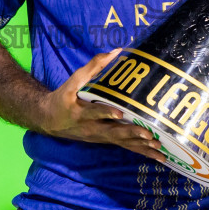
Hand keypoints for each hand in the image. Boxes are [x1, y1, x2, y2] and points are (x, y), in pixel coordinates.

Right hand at [37, 49, 168, 164]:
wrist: (50, 120)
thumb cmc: (63, 98)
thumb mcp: (72, 81)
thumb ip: (93, 67)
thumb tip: (116, 52)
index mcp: (81, 112)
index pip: (94, 112)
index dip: (106, 113)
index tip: (119, 113)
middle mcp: (91, 128)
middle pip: (112, 132)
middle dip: (131, 134)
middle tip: (148, 134)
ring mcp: (100, 136)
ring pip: (121, 143)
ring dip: (140, 146)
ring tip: (158, 149)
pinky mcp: (106, 140)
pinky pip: (125, 147)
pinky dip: (141, 151)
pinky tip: (158, 157)